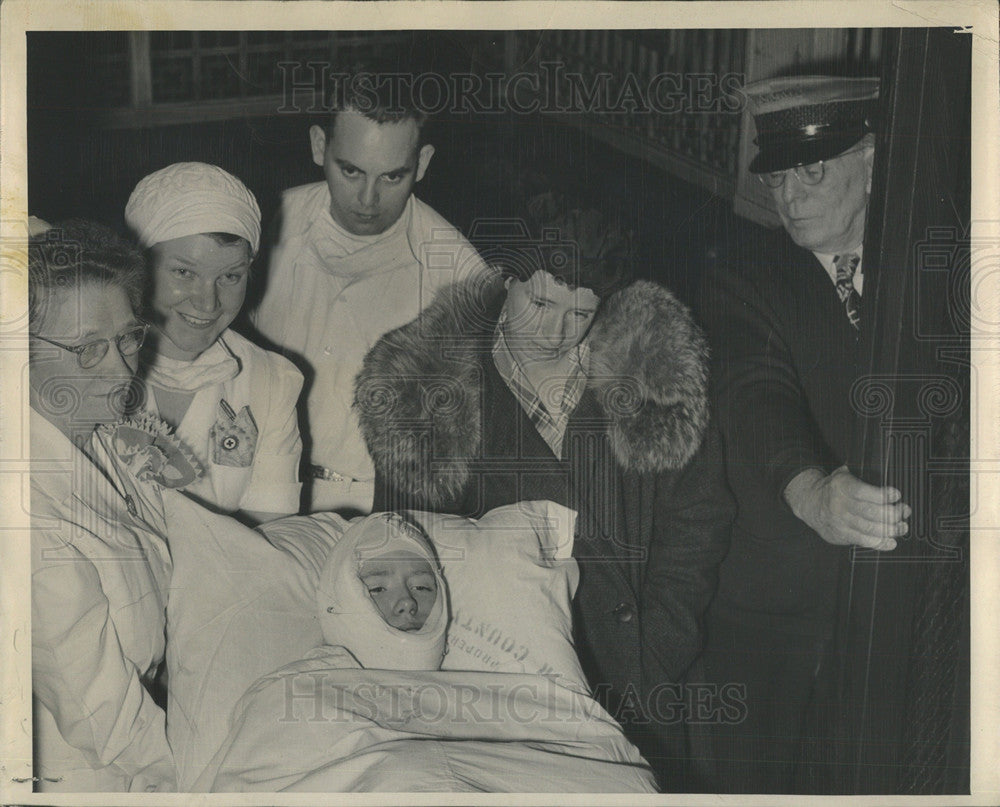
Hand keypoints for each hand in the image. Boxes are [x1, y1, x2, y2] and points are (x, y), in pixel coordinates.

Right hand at [784, 465, 908, 550]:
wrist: (811, 504)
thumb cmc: (834, 489)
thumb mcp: (842, 475)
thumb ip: (860, 474)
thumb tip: (886, 472)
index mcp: (841, 486)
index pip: (862, 491)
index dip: (882, 494)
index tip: (896, 494)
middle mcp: (839, 504)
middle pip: (869, 512)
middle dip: (892, 513)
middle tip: (904, 511)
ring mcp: (840, 521)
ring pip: (869, 528)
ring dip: (890, 529)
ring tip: (902, 527)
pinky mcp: (842, 535)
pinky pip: (863, 541)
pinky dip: (880, 543)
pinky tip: (891, 542)